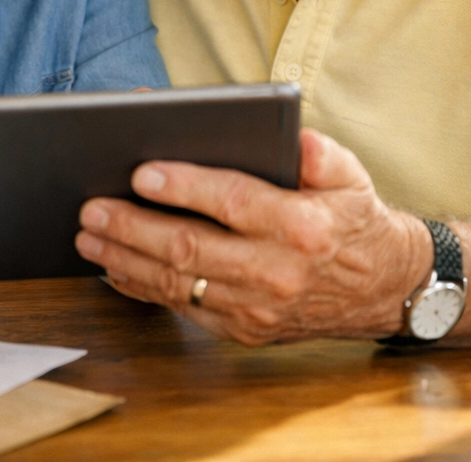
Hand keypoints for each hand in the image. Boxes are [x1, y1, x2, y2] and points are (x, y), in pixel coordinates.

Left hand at [76, 128, 431, 344]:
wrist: (382, 289)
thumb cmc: (353, 219)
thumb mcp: (350, 174)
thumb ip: (319, 153)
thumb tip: (295, 139)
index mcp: (303, 226)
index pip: (234, 202)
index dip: (185, 187)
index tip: (141, 173)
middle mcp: (279, 273)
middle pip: (191, 248)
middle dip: (133, 228)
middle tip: (92, 209)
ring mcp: (259, 309)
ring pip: (179, 283)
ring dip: (126, 260)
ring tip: (89, 238)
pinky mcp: (246, 330)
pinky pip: (184, 308)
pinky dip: (144, 289)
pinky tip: (115, 270)